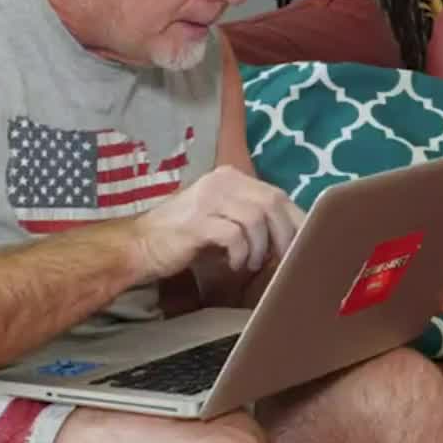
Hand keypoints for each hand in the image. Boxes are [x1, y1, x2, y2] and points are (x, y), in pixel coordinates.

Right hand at [130, 166, 305, 281]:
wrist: (139, 245)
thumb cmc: (183, 236)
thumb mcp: (220, 219)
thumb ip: (249, 219)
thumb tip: (288, 237)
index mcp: (230, 177)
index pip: (277, 194)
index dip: (295, 221)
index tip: (303, 245)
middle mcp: (221, 181)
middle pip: (272, 203)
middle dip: (284, 236)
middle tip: (283, 260)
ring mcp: (208, 199)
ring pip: (256, 218)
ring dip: (260, 247)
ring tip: (251, 264)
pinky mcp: (197, 222)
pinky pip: (234, 235)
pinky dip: (240, 254)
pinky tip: (233, 265)